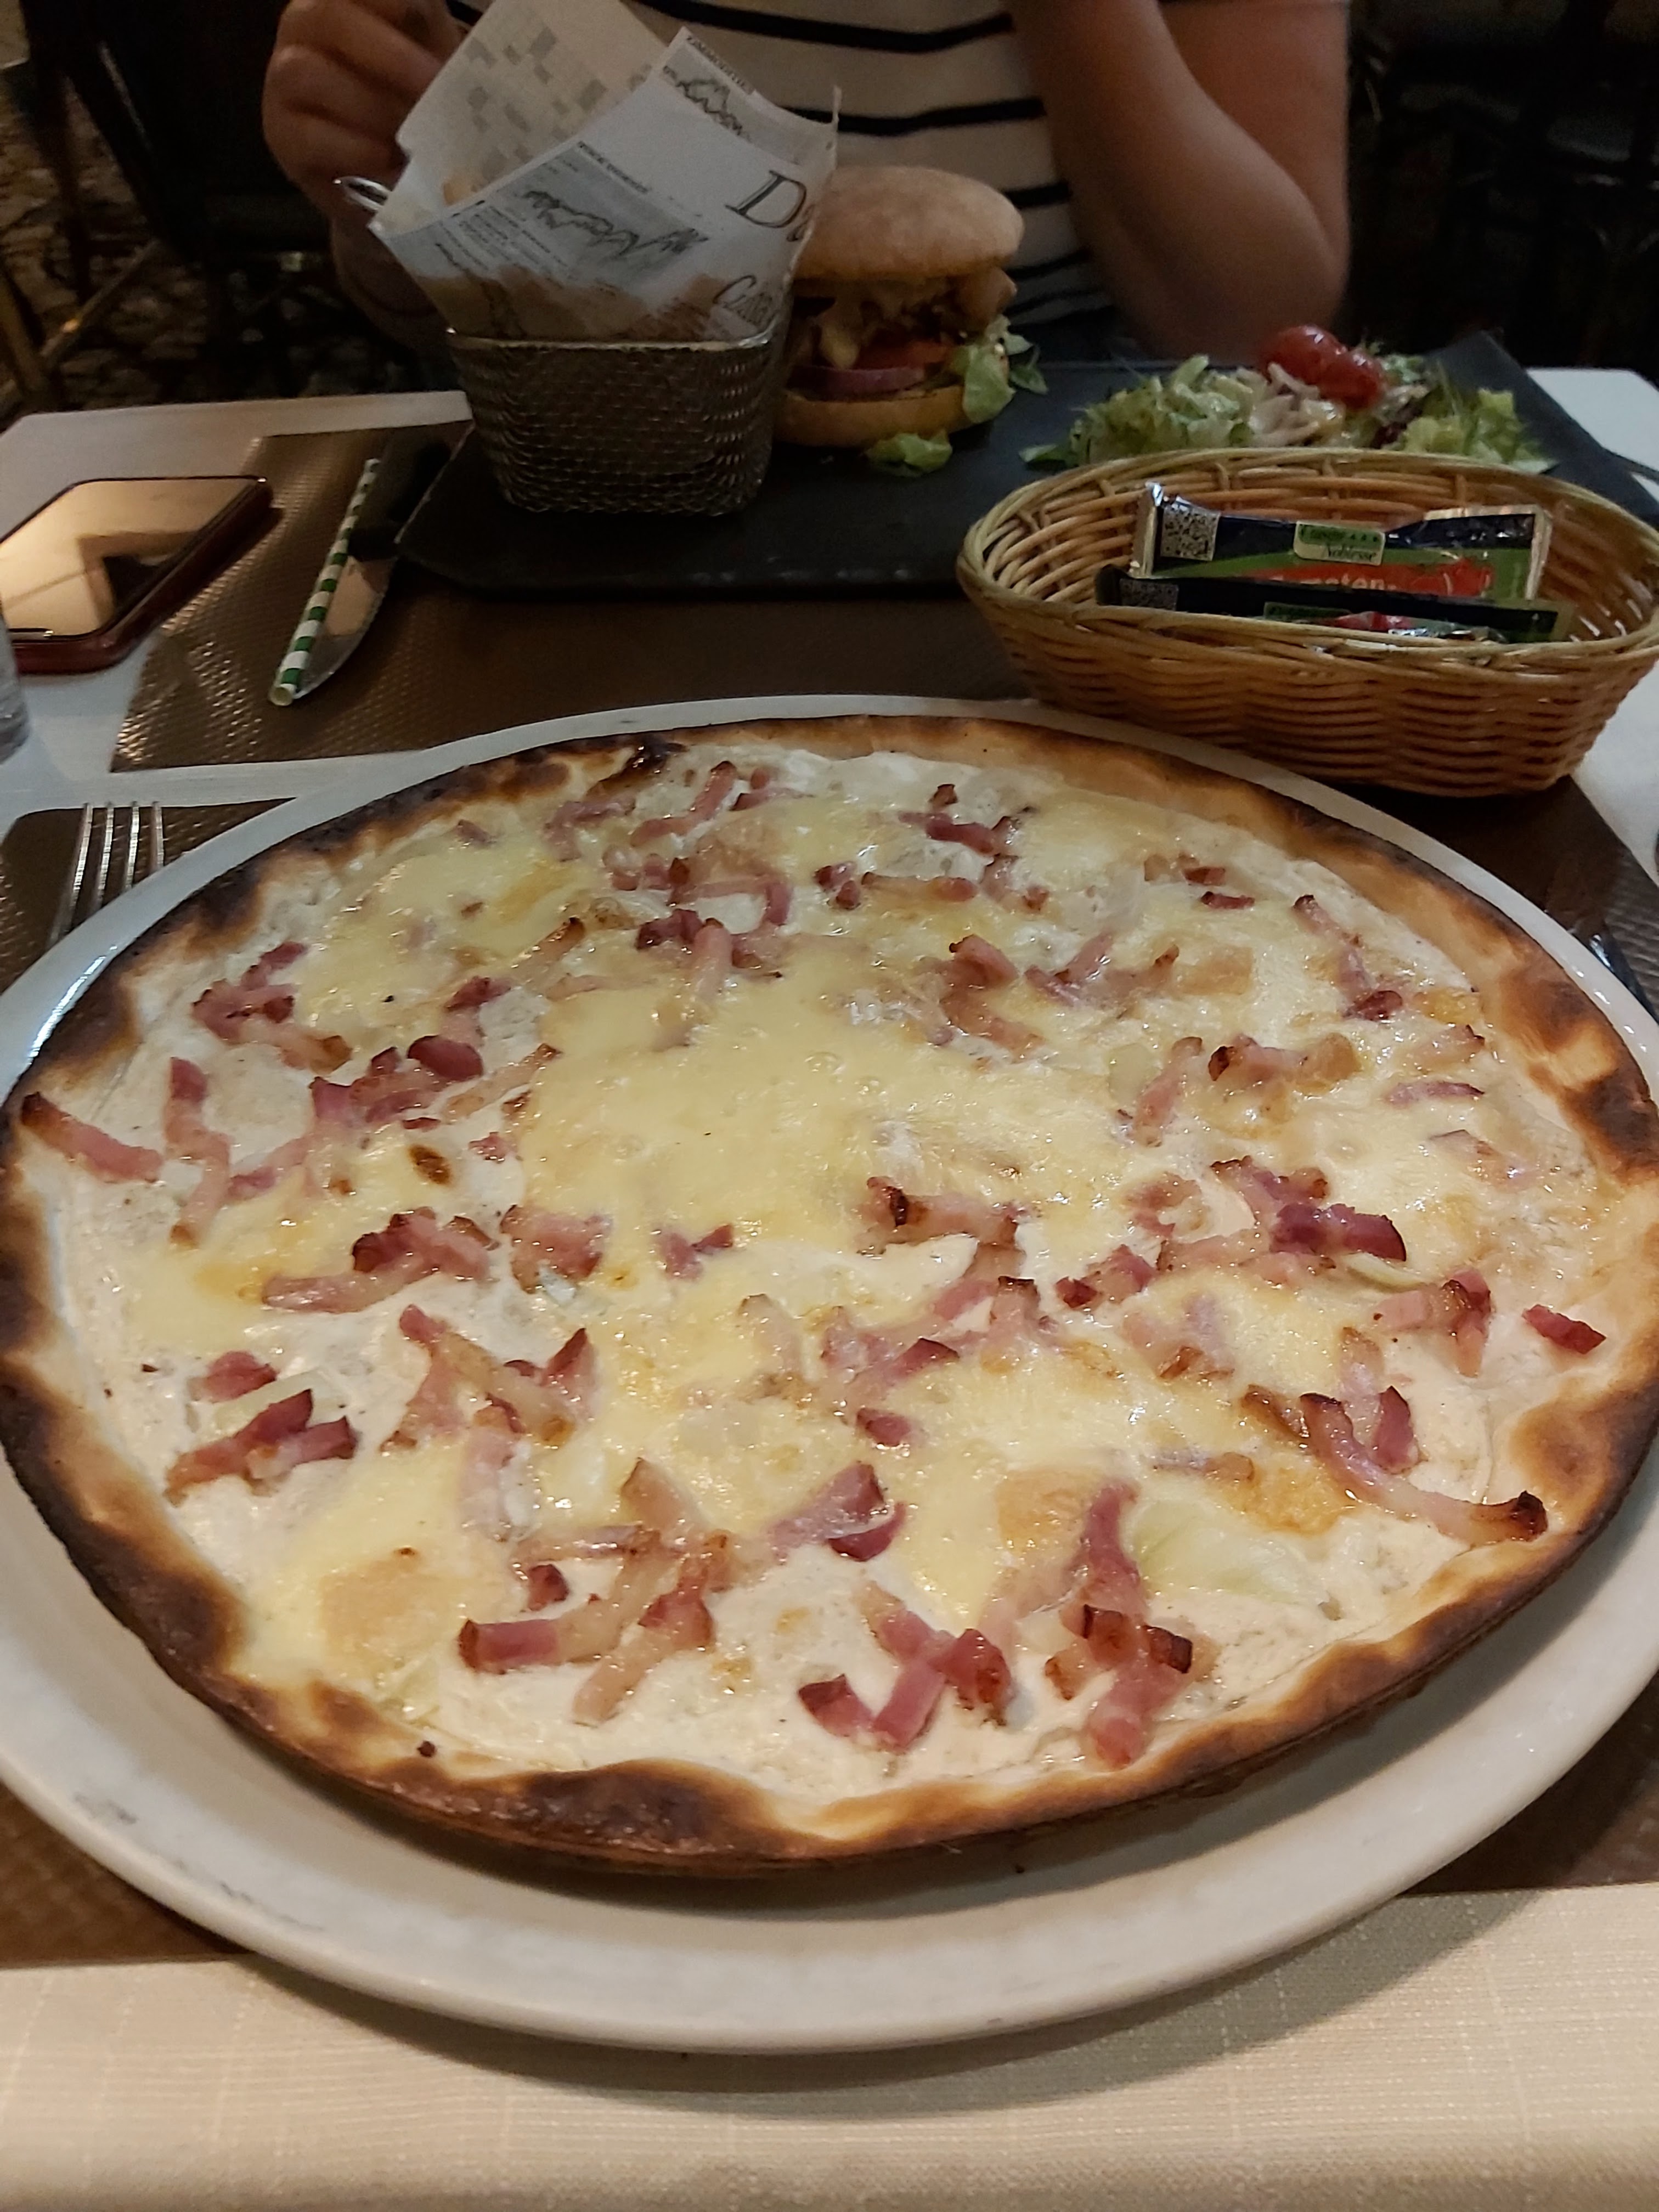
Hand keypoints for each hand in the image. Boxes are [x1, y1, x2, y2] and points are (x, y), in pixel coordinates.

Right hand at [264, 0, 460, 224]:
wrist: (388, 174)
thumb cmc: (412, 103)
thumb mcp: (431, 59)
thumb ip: (435, 37)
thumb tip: (467, 46)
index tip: (421, 13)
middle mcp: (304, 27)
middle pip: (330, 17)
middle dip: (389, 53)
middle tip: (433, 86)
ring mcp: (284, 80)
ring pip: (306, 72)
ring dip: (368, 105)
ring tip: (411, 134)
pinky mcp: (282, 136)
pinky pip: (308, 136)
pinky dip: (354, 150)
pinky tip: (388, 161)